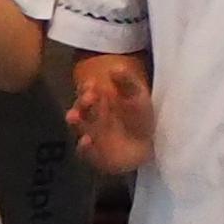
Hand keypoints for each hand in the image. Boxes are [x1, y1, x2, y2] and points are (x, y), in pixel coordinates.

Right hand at [64, 55, 157, 175]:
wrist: (149, 144)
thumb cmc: (140, 117)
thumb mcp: (138, 97)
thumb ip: (128, 83)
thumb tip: (116, 68)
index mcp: (99, 103)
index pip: (87, 93)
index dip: (87, 88)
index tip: (91, 84)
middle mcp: (91, 119)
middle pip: (81, 109)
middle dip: (82, 103)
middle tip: (89, 97)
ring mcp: (92, 137)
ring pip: (79, 129)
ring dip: (76, 122)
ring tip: (74, 116)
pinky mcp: (95, 155)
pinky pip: (85, 152)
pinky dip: (84, 148)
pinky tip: (86, 141)